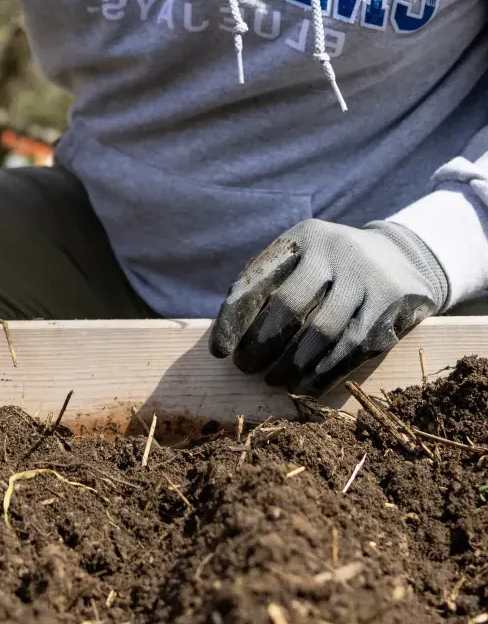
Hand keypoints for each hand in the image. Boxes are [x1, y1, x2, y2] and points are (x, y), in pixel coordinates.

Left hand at [209, 217, 447, 394]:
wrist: (403, 256)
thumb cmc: (333, 265)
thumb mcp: (302, 258)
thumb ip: (268, 285)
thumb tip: (226, 337)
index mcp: (305, 237)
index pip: (259, 278)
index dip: (235, 318)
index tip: (220, 351)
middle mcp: (337, 251)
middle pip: (290, 306)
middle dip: (263, 345)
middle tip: (247, 369)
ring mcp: (368, 277)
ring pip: (324, 333)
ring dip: (295, 365)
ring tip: (277, 381)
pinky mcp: (392, 304)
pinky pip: (354, 348)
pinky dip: (327, 373)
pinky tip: (309, 386)